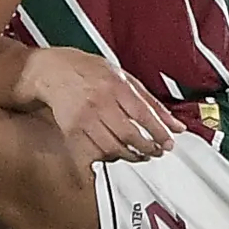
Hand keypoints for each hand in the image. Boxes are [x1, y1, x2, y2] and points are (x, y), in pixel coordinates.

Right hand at [18, 47, 174, 162]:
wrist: (52, 71)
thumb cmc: (89, 71)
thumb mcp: (123, 77)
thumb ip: (150, 102)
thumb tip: (175, 124)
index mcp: (115, 86)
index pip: (144, 114)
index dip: (159, 133)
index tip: (168, 143)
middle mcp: (99, 102)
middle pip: (129, 134)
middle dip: (147, 148)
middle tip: (156, 151)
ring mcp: (83, 118)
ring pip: (112, 148)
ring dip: (130, 156)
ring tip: (139, 154)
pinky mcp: (71, 130)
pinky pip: (93, 152)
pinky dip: (108, 157)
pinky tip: (116, 153)